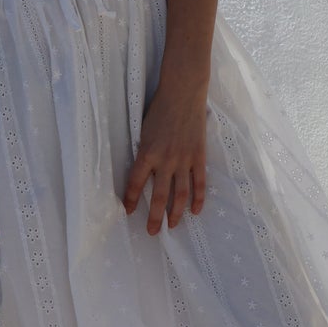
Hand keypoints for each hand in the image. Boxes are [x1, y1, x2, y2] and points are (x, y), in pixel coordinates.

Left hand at [123, 82, 207, 234]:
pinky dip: (198, 199)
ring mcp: (184, 160)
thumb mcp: (143, 131)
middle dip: (155, 217)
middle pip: (158, 197)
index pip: (135, 184)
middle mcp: (165, 161)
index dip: (130, 200)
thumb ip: (144, 152)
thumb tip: (142, 171)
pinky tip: (196, 211)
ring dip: (176, 213)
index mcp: (147, 153)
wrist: (183, 94)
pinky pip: (199, 183)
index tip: (128, 211)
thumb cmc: (159, 109)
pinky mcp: (198, 157)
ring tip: (172, 226)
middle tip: (153, 232)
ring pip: (180, 195)